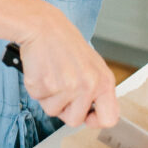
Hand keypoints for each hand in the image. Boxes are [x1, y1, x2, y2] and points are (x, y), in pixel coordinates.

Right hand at [16, 10, 118, 128]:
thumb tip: (95, 114)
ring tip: (52, 74)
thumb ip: (97, 89)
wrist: (44, 27)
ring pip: (54, 111)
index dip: (96, 121)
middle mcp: (88, 86)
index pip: (109, 118)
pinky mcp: (45, 86)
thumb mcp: (92, 65)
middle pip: (75, 120)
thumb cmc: (66, 44)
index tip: (87, 116)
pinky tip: (42, 70)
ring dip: (49, 97)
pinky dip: (37, 88)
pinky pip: (38, 100)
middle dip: (65, 109)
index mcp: (104, 81)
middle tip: (61, 87)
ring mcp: (66, 87)